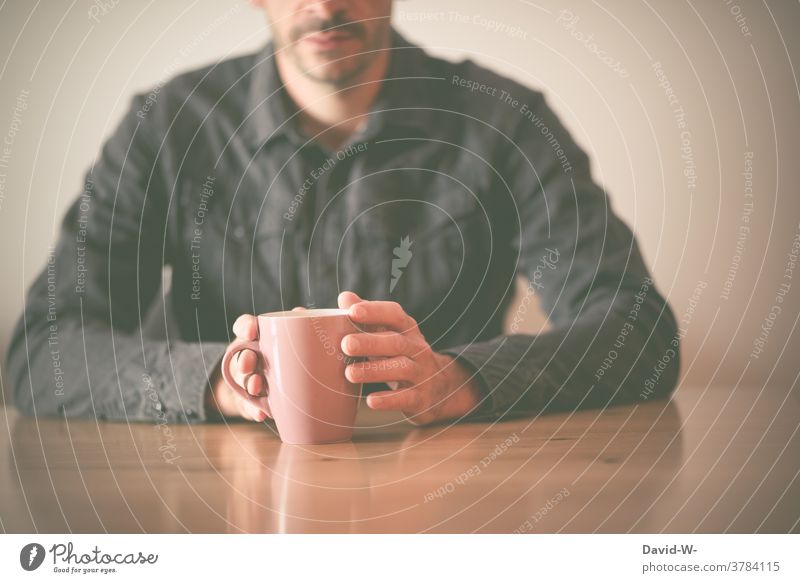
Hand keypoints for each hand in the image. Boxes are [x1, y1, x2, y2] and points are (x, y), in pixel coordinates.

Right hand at [206, 309, 302, 421]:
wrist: (270, 389)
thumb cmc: (291, 358)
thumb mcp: (296, 342)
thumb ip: (301, 329)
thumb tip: (312, 319)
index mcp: (258, 340)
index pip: (245, 326)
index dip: (246, 327)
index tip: (252, 330)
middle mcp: (250, 358)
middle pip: (243, 355)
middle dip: (245, 358)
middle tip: (248, 361)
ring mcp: (249, 380)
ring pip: (246, 380)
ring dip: (251, 382)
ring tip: (256, 385)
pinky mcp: (250, 403)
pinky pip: (251, 407)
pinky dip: (256, 411)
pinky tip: (261, 413)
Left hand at [338, 291, 482, 425]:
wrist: (440, 388)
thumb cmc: (403, 355)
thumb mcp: (390, 333)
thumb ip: (368, 316)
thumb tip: (344, 297)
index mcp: (408, 330)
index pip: (395, 315)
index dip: (375, 311)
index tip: (353, 311)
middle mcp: (417, 349)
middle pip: (396, 342)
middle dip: (371, 342)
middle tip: (346, 344)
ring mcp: (421, 374)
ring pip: (401, 369)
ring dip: (375, 371)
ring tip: (350, 373)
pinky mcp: (421, 399)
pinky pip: (406, 398)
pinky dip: (389, 400)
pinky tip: (371, 401)